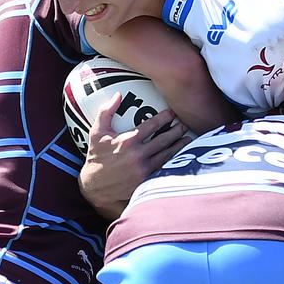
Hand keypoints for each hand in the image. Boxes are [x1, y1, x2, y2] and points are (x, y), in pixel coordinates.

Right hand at [78, 93, 189, 217]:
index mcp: (128, 141)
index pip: (152, 125)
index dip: (165, 117)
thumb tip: (118, 95)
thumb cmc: (96, 158)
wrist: (95, 188)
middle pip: (164, 139)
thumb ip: (106, 112)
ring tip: (187, 139)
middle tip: (184, 124)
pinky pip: (164, 168)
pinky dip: (173, 161)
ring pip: (167, 154)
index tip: (172, 113)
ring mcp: (144, 169)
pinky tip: (180, 156)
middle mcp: (138, 155)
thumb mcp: (96, 133)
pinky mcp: (146, 181)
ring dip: (179, 145)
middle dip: (177, 130)